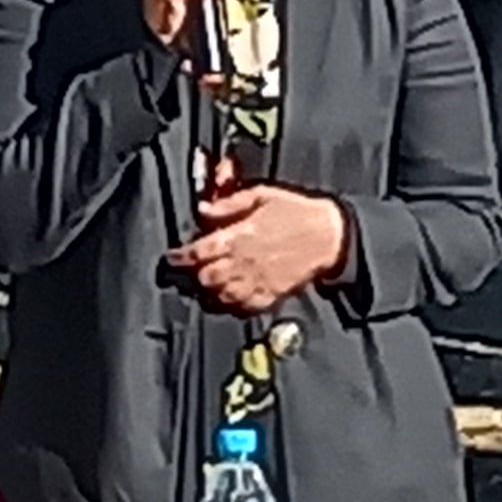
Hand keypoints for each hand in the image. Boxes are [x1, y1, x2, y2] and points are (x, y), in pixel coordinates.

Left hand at [167, 182, 350, 313]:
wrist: (329, 235)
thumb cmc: (295, 211)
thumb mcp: (261, 194)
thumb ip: (229, 203)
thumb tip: (203, 210)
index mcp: (239, 236)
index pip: (199, 252)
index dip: (180, 257)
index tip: (171, 257)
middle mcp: (245, 262)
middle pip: (206, 278)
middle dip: (194, 275)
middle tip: (190, 270)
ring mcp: (258, 282)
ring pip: (222, 296)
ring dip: (211, 290)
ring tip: (207, 284)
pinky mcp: (272, 294)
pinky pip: (245, 307)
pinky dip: (233, 304)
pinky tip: (229, 296)